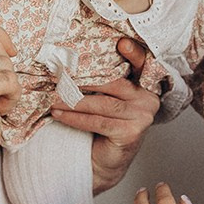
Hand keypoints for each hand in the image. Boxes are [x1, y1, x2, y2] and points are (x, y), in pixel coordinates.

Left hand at [52, 35, 160, 192]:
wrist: (104, 161)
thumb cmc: (103, 124)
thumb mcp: (106, 97)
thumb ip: (103, 80)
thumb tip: (73, 60)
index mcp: (146, 85)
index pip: (141, 64)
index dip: (133, 53)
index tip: (121, 43)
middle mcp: (149, 99)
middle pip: (115, 83)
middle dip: (84, 80)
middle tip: (60, 76)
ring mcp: (142, 117)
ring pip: (104, 103)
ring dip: (75, 101)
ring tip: (54, 98)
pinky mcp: (131, 133)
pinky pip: (98, 121)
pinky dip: (75, 118)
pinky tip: (59, 114)